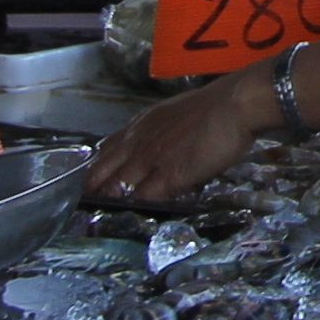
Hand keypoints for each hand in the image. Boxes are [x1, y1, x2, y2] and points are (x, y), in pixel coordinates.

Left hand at [93, 78, 257, 203]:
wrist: (233, 105)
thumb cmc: (214, 107)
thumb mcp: (176, 114)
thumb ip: (161, 131)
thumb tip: (160, 147)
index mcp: (141, 126)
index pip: (108, 148)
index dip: (97, 166)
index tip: (91, 179)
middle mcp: (140, 142)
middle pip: (105, 169)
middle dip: (93, 186)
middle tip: (86, 201)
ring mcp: (152, 159)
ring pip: (119, 185)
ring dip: (110, 199)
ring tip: (102, 211)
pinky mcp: (169, 176)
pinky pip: (145, 196)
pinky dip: (137, 205)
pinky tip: (134, 213)